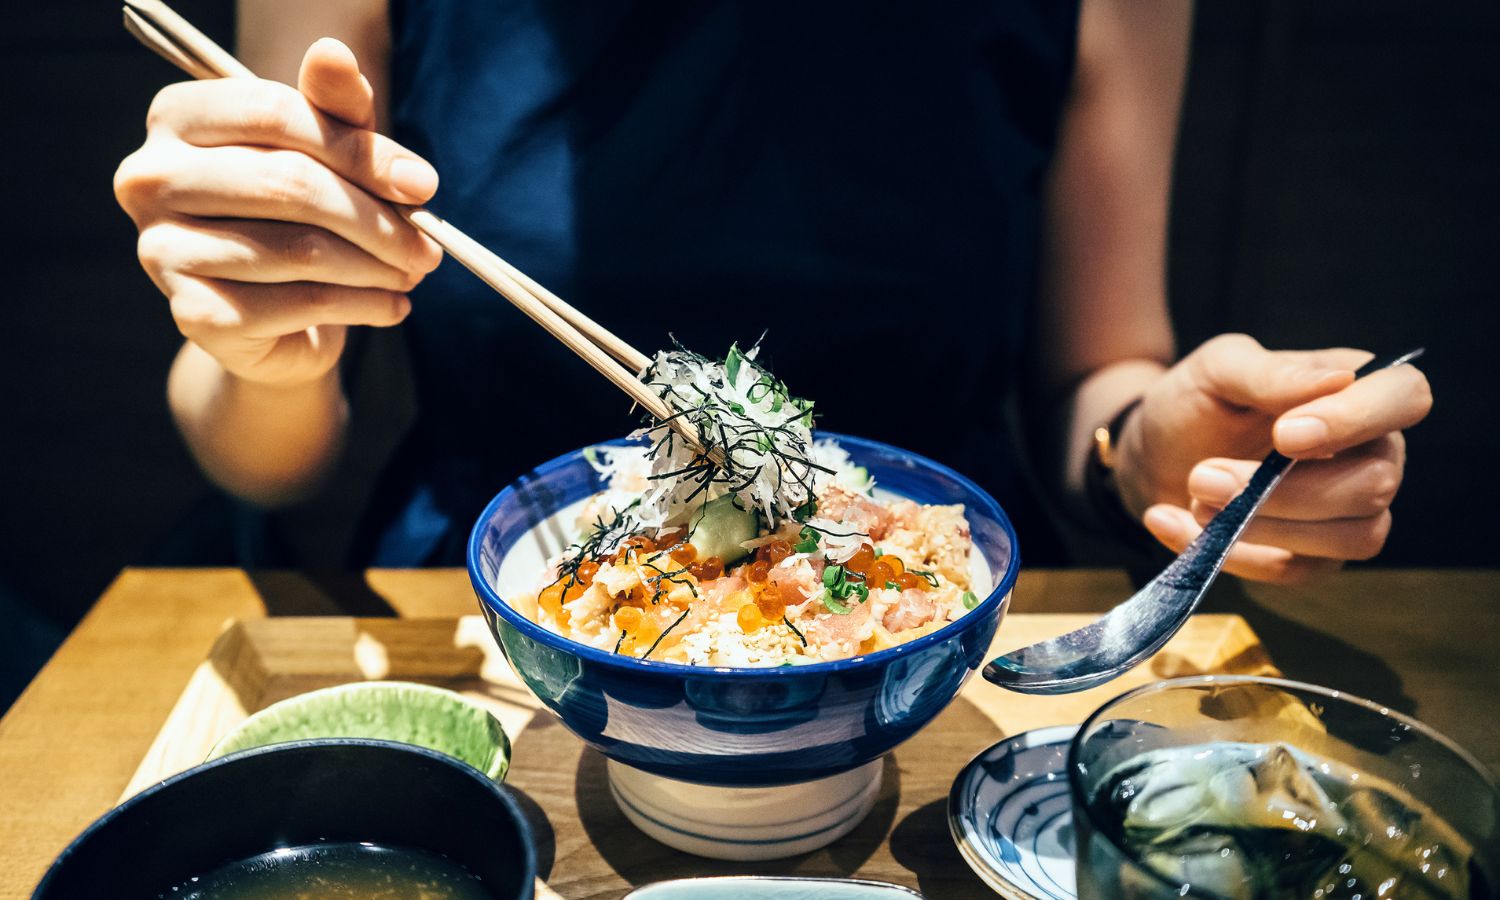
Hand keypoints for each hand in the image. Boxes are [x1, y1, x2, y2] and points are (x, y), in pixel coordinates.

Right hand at [114, 39, 442, 386]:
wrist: (273, 317)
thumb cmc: (299, 214)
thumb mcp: (326, 152)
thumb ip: (334, 107)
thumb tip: (336, 53)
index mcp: (177, 117)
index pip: (273, 113)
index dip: (359, 150)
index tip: (422, 185)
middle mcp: (151, 178)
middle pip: (290, 184)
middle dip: (377, 218)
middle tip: (429, 244)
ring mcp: (162, 249)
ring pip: (300, 250)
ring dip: (377, 265)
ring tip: (413, 270)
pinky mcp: (193, 313)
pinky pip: (298, 303)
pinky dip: (361, 306)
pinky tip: (391, 305)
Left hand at [1114, 334, 1431, 584]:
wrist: (1154, 450)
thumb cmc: (1199, 400)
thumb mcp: (1219, 369)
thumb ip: (1272, 374)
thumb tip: (1340, 380)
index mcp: (1360, 391)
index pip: (1405, 396)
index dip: (1356, 419)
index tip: (1285, 435)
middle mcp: (1371, 453)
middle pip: (1375, 484)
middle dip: (1286, 490)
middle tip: (1204, 476)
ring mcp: (1349, 512)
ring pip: (1353, 538)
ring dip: (1266, 526)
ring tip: (1195, 498)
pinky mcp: (1313, 558)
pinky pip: (1294, 572)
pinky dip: (1231, 554)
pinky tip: (1173, 522)